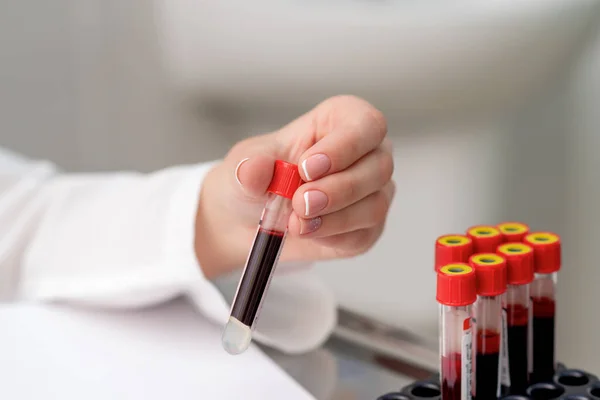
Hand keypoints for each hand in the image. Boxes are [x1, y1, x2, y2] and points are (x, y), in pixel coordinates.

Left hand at [195, 95, 394, 278]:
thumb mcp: (244, 165)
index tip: (307, 168)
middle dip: (338, 190)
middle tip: (299, 203)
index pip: (366, 125)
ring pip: (373, 206)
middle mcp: (366, 154)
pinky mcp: (367, 228)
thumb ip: (251, 166)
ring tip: (295, 222)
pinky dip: (333, 237)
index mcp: (342, 121)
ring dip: (334, 218)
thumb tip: (255, 169)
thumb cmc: (258, 179)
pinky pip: (363, 235)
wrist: (250, 219)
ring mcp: (372, 192)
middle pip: (378, 168)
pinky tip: (308, 232)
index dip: (343, 147)